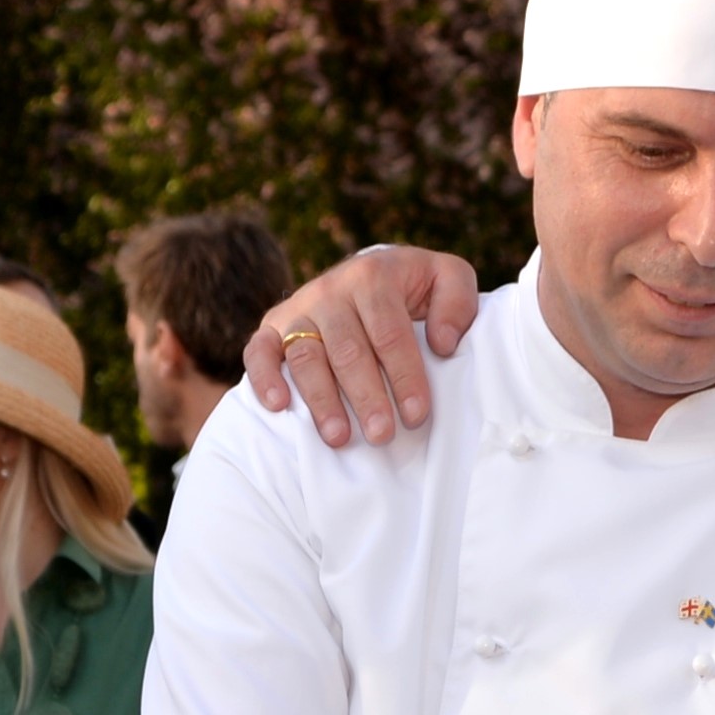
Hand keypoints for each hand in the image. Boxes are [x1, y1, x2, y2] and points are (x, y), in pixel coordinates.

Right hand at [235, 245, 481, 449]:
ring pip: (305, 356)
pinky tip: (278, 407)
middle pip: (347, 349)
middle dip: (366, 396)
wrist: (369, 276)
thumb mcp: (446, 279)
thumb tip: (441, 343)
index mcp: (373, 276)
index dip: (404, 375)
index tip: (417, 414)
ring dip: (320, 399)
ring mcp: (298, 308)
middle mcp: (330, 290)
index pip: (389, 333)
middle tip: (382, 435)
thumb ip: (457, 301)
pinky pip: (258, 351)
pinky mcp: (272, 327)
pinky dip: (263, 378)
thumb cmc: (414, 289)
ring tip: (339, 438)